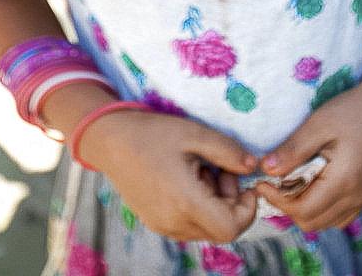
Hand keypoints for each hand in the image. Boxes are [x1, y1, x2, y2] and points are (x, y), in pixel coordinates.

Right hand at [77, 109, 257, 242]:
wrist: (110, 141)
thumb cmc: (152, 133)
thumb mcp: (194, 134)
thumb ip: (227, 151)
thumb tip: (252, 166)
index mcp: (185, 202)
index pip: (230, 228)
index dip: (246, 210)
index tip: (245, 185)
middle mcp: (173, 222)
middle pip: (219, 228)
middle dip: (230, 201)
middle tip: (221, 168)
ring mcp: (162, 225)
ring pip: (204, 227)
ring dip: (213, 203)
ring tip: (200, 169)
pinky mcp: (155, 222)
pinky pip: (187, 224)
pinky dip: (197, 206)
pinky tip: (186, 177)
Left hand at [255, 66, 361, 230]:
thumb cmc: (352, 109)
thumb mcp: (318, 124)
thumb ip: (292, 150)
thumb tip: (266, 170)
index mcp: (344, 181)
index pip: (303, 210)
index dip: (277, 200)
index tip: (260, 181)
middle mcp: (357, 197)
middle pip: (313, 221)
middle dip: (287, 206)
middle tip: (273, 182)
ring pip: (326, 222)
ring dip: (304, 209)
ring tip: (290, 182)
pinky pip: (340, 216)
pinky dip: (322, 208)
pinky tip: (313, 185)